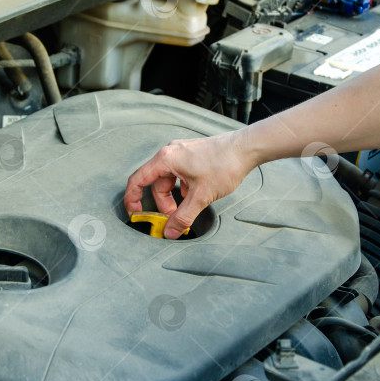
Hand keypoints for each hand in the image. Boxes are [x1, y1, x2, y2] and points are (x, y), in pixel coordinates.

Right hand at [124, 130, 254, 238]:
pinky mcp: (192, 156)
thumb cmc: (225, 163)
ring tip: (189, 208)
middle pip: (156, 184)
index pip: (138, 180)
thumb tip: (170, 232)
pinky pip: (180, 175)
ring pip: (169, 181)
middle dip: (163, 204)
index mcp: (166, 159)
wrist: (247, 148)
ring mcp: (182, 153)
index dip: (132, 199)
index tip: (135, 214)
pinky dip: (184, 189)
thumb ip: (183, 217)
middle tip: (174, 219)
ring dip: (175, 198)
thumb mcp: (201, 196)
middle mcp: (170, 153)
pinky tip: (197, 196)